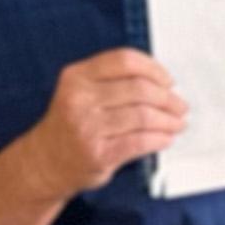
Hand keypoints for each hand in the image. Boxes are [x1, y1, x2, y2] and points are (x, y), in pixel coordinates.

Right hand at [24, 48, 188, 194]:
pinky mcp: (98, 153)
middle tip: (180, 106)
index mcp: (77, 76)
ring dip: (168, 120)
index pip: (125, 60)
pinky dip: (159, 139)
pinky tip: (165, 138)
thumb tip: (162, 83)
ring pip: (143, 115)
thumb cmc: (69, 126)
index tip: (168, 80)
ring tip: (177, 124)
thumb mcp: (80, 92)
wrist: (44, 163)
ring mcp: (87, 127)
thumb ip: (113, 81)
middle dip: (168, 98)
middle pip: (140, 89)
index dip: (154, 69)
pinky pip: (140, 141)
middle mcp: (79, 99)